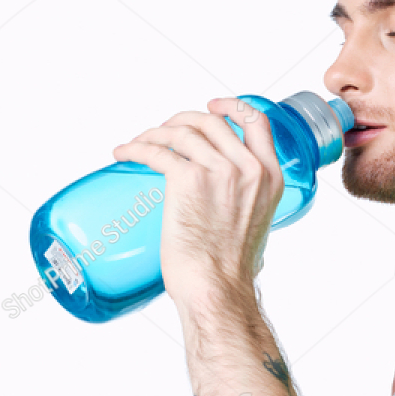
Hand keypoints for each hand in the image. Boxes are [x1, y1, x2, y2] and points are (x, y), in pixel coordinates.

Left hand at [112, 99, 283, 309]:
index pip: (256, 121)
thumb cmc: (229, 268)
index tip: (211, 107)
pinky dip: (136, 147)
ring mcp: (220, 171)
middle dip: (182, 120)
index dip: (231, 107)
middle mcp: (249, 168)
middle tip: (164, 132)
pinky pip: (156, 151)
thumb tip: (223, 193)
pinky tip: (124, 153)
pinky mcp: (189, 179)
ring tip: (139, 143)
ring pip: (182, 132)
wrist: (216, 288)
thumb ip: (246, 199)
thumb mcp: (256, 222)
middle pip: (211, 121)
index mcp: (270, 177)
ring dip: (154, 133)